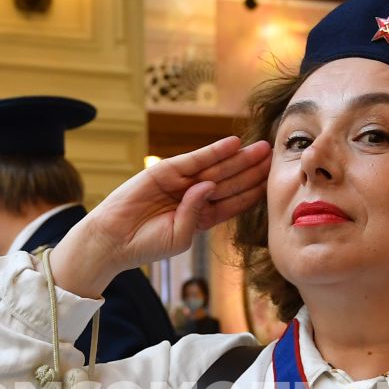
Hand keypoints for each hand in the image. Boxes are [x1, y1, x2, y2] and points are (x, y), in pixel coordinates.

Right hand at [51, 137, 271, 297]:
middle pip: (230, 181)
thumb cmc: (146, 245)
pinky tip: (233, 144)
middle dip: (252, 170)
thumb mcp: (181, 237)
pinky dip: (213, 151)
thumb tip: (209, 184)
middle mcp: (194, 196)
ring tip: (261, 148)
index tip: (274, 183)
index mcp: (201, 217)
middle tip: (274, 156)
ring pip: (216, 168)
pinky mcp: (166, 171)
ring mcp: (181, 182)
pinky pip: (195, 159)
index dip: (253, 191)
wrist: (114, 240)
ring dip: (239, 157)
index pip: (233, 202)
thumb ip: (197, 214)